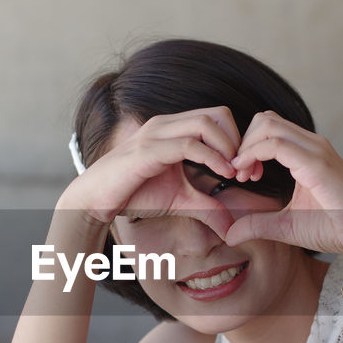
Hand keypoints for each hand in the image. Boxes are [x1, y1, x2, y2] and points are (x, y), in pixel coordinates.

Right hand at [56, 108, 240, 240]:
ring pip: (205, 124)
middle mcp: (166, 124)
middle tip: (246, 171)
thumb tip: (232, 229)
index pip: (218, 117)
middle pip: (218, 114)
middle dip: (239, 141)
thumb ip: (208, 208)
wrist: (95, 199)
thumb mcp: (181, 201)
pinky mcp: (147, 151)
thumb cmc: (135, 194)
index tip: (248, 170)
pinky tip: (222, 175)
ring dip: (228, 148)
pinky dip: (211, 158)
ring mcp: (155, 134)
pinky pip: (188, 145)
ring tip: (235, 174)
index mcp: (174, 128)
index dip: (239, 140)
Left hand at [223, 111, 342, 257]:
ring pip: (267, 124)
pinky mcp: (315, 162)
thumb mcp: (285, 225)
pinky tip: (247, 175)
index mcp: (308, 151)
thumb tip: (229, 234)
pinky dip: (252, 154)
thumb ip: (257, 224)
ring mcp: (315, 149)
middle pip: (264, 119)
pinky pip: (275, 144)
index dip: (248, 146)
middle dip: (243, 142)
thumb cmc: (334, 228)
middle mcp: (312, 144)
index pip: (269, 128)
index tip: (241, 176)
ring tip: (241, 175)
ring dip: (245, 146)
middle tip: (238, 174)